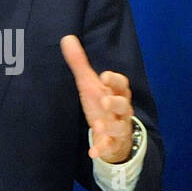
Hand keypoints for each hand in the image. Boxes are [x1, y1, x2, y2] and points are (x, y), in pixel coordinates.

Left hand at [60, 35, 133, 163]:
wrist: (114, 134)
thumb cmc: (102, 105)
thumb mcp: (90, 85)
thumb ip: (80, 63)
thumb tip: (67, 38)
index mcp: (117, 92)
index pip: (122, 84)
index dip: (114, 79)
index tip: (104, 76)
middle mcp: (121, 109)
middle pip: (124, 104)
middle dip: (116, 101)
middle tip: (104, 99)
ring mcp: (119, 127)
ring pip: (120, 126)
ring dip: (110, 125)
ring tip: (98, 124)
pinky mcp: (113, 143)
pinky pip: (110, 146)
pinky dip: (102, 149)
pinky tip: (93, 152)